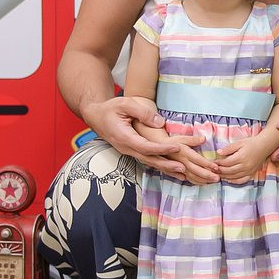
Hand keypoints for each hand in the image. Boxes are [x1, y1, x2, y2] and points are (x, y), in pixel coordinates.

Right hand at [84, 95, 206, 178]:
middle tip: (183, 168)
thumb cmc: (110, 108)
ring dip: (165, 168)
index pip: (146, 146)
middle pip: (148, 159)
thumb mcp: (125, 104)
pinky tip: (171, 170)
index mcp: (124, 137)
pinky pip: (147, 159)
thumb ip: (142, 113)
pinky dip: (160, 165)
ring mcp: (128, 151)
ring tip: (182, 174)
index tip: (177, 148)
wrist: (96, 116)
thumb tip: (160, 123)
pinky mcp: (131, 151)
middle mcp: (126, 148)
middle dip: (166, 165)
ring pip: (148, 162)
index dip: (162, 148)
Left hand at [216, 136, 268, 182]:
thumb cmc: (251, 143)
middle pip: (229, 171)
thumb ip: (228, 148)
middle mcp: (245, 166)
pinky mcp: (252, 173)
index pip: (226, 163)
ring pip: (234, 177)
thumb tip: (218, 153)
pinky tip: (228, 180)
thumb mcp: (239, 143)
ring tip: (218, 174)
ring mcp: (249, 171)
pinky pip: (242, 180)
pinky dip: (234, 181)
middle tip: (213, 170)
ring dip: (225, 177)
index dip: (218, 163)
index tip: (213, 162)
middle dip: (220, 171)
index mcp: (241, 157)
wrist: (265, 146)